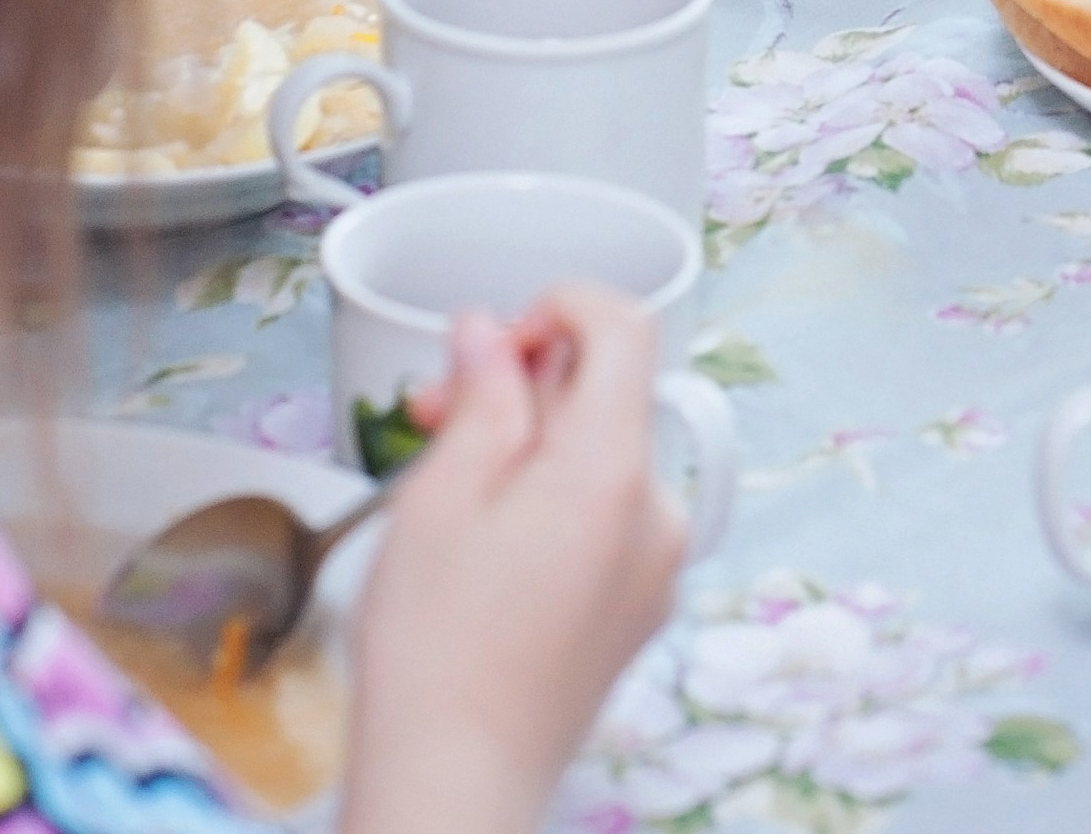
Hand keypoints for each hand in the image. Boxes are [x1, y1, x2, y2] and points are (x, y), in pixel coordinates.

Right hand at [340, 288, 686, 833]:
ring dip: (531, 444)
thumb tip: (490, 331)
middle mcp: (656, 513)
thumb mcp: (440, 498)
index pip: (626, 326)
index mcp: (613, 472)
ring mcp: (656, 566)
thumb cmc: (436, 655)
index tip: (493, 340)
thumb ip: (481, 395)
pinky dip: (553, 500)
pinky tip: (487, 542)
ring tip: (449, 487)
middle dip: (523, 384)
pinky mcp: (637, 608)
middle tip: (434, 413)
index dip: (558, 306)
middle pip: (606, 393)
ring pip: (600, 455)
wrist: (456, 790)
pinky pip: (605, 515)